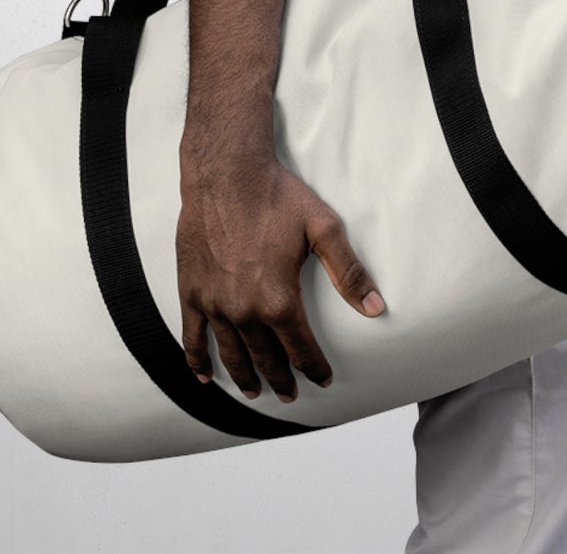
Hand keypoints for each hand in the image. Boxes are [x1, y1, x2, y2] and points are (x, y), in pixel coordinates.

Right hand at [176, 152, 385, 402]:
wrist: (225, 173)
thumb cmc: (275, 196)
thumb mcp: (323, 228)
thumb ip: (350, 272)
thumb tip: (376, 308)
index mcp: (279, 299)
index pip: (301, 348)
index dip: (314, 368)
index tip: (322, 380)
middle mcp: (244, 310)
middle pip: (266, 359)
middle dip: (282, 379)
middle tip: (290, 394)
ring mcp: (214, 304)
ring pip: (232, 355)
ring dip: (246, 377)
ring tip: (256, 392)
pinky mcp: (190, 292)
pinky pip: (192, 338)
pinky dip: (197, 361)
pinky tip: (205, 376)